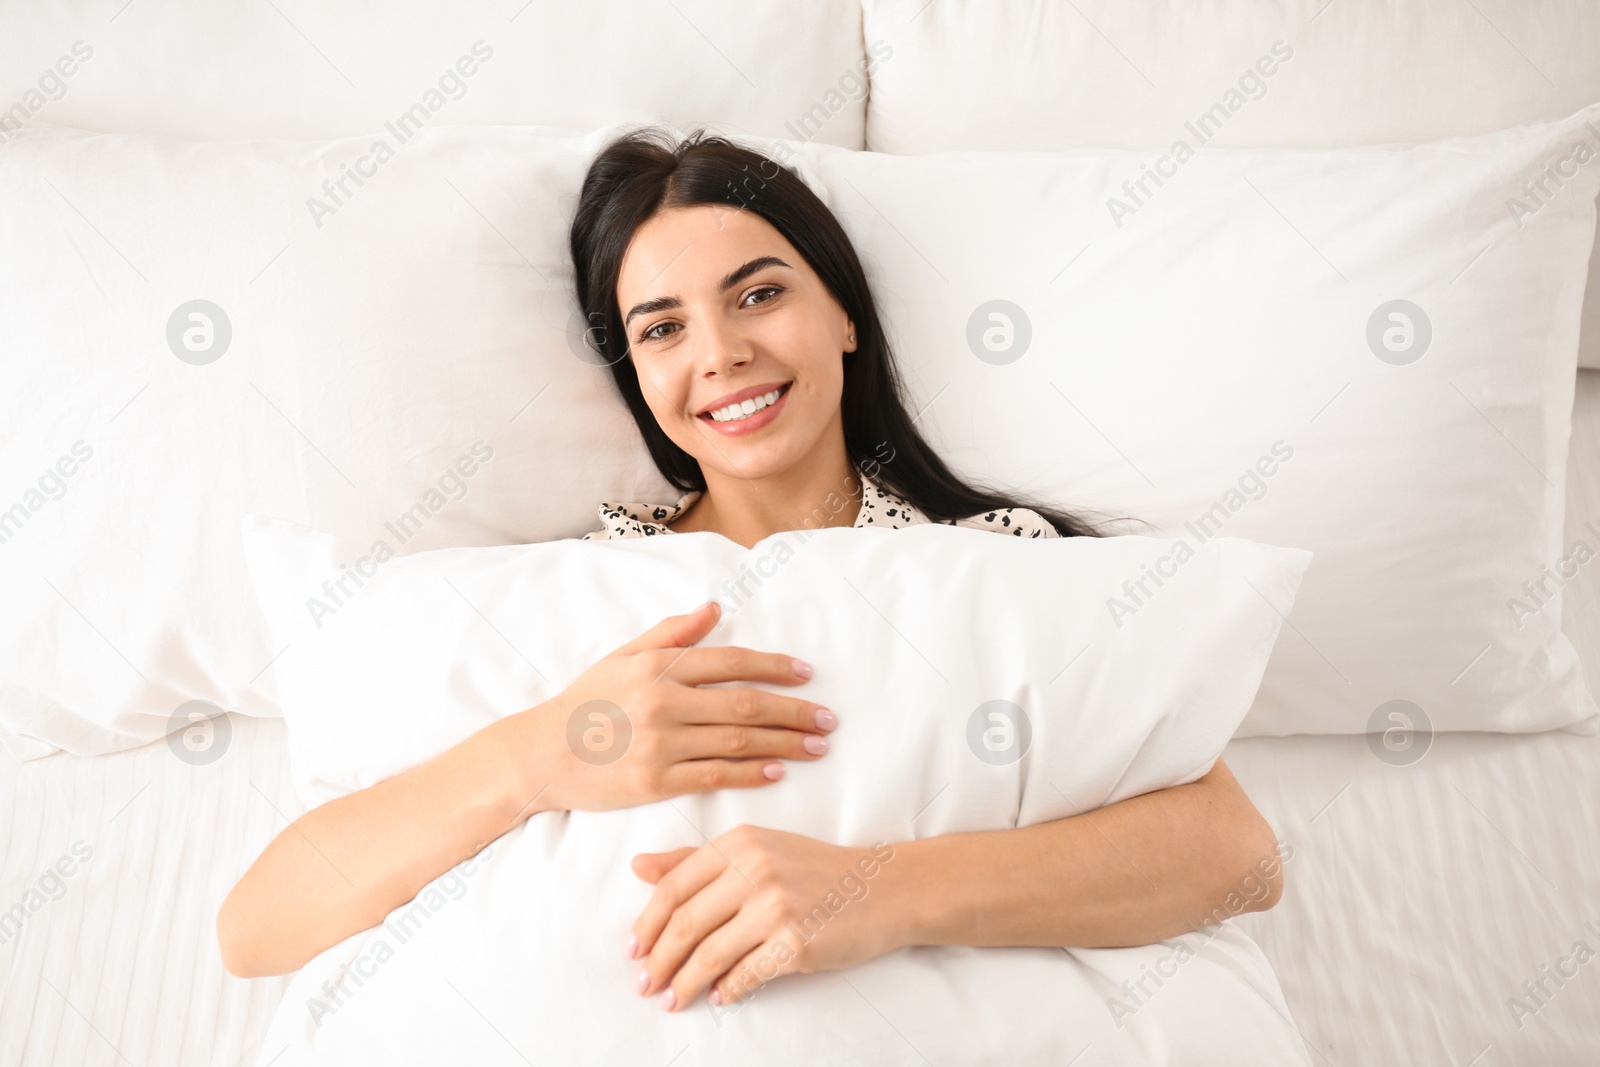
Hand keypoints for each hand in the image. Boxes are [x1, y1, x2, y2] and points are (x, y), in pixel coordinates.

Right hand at [529, 601, 836, 812]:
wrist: (540, 755)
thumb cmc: (584, 703)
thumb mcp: (622, 657)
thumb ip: (671, 634)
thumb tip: (714, 609)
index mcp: (659, 667)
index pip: (732, 662)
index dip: (775, 667)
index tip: (807, 675)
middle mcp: (664, 703)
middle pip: (746, 705)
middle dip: (795, 711)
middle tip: (828, 719)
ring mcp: (661, 744)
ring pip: (738, 742)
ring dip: (785, 744)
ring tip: (816, 747)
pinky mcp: (655, 782)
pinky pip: (715, 776)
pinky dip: (751, 773)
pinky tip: (778, 771)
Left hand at [627, 825, 902, 1011]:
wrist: (882, 888)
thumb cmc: (814, 869)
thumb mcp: (755, 849)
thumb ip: (695, 860)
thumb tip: (639, 867)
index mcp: (739, 844)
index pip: (673, 888)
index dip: (646, 924)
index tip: (634, 950)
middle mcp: (755, 871)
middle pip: (684, 925)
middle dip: (658, 961)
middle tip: (645, 984)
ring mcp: (776, 908)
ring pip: (709, 956)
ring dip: (684, 984)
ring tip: (672, 999)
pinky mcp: (796, 944)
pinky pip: (745, 975)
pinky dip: (726, 991)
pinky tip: (718, 997)